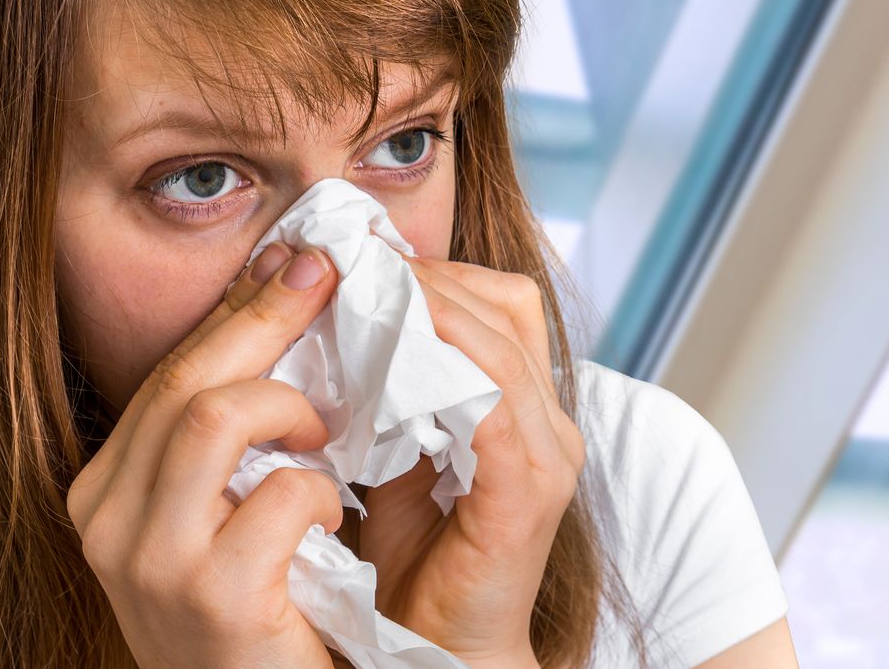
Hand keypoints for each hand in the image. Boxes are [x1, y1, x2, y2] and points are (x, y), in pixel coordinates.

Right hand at [66, 242, 345, 668]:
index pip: (167, 375)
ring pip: (212, 414)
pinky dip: (318, 491)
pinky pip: (277, 495)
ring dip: (288, 407)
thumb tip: (278, 301)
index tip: (290, 261)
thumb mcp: (217, 511)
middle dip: (265, 315)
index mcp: (103, 492)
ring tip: (325, 431)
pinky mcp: (212, 598)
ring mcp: (150, 562)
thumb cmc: (250, 611)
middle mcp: (105, 521)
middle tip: (326, 275)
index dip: (235, 311)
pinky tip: (329, 515)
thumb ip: (227, 429)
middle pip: (184, 378)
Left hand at [359, 256, 585, 666]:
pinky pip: (491, 404)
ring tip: (364, 292)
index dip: (437, 269)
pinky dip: (443, 364)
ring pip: (498, 343)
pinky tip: (387, 351)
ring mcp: (545, 455)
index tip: (366, 257)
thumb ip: (386, 392)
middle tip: (358, 263)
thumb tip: (340, 321)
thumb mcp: (394, 455)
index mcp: (523, 405)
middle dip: (430, 274)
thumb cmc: (414, 556)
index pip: (498, 301)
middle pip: (507, 303)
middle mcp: (548, 421)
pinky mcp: (523, 493)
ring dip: (429, 308)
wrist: (437, 649)